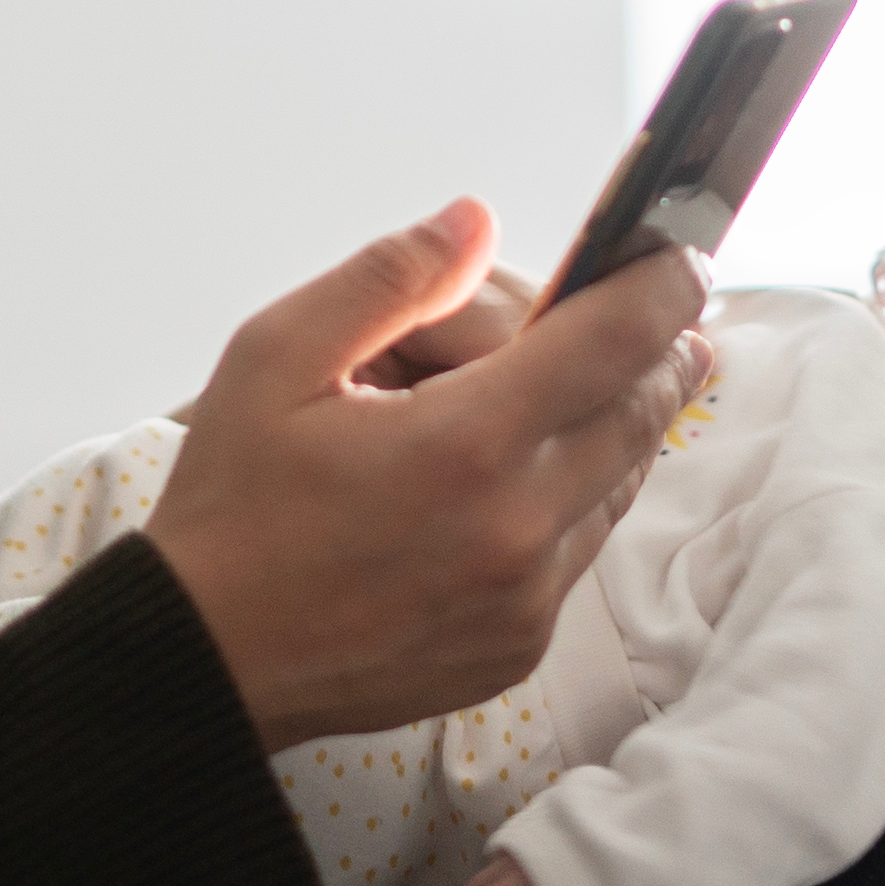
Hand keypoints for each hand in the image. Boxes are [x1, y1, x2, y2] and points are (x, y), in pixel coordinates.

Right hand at [150, 199, 710, 750]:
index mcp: (467, 443)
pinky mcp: (519, 644)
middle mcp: (518, 525)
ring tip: (571, 383)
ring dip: (613, 423)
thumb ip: (389, 279)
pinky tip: (518, 473)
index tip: (679, 257)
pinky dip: (572, 499)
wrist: (205, 661)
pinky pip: (580, 551)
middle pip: (639, 411)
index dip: (662, 285)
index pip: (616, 340)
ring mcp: (526, 597)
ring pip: (619, 483)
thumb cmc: (233, 506)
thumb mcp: (276, 359)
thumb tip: (476, 225)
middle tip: (654, 311)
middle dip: (654, 351)